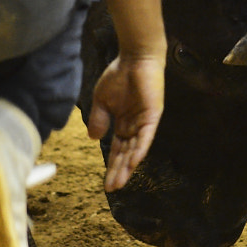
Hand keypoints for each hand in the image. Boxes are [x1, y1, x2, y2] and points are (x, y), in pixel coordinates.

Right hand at [86, 53, 164, 191]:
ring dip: (128, 166)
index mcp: (124, 123)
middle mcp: (135, 126)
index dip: (112, 166)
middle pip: (126, 153)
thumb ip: (99, 118)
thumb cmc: (119, 75)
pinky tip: (134, 162)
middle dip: (119, 171)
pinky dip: (140, 149)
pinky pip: (146, 136)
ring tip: (120, 182)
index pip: (118, 150)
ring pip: (136, 149)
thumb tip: (93, 139)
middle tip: (112, 189)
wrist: (134, 58)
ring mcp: (144, 122)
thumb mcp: (102, 100)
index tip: (106, 183)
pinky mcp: (152, 115)